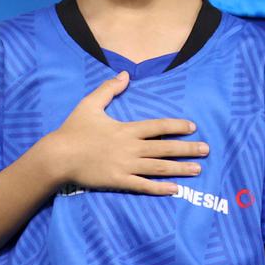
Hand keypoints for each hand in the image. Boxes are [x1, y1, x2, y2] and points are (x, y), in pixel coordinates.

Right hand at [43, 71, 207, 194]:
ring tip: (197, 169)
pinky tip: (175, 189)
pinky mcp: (118, 181)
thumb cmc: (73, 130)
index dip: (176, 127)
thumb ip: (109, 89)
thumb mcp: (89, 104)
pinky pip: (143, 186)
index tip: (193, 127)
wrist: (58, 156)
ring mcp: (125, 166)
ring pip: (158, 168)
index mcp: (126, 129)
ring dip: (180, 168)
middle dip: (187, 149)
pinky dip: (160, 188)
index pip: (158, 127)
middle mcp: (130, 148)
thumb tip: (125, 74)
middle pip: (164, 149)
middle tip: (206, 150)